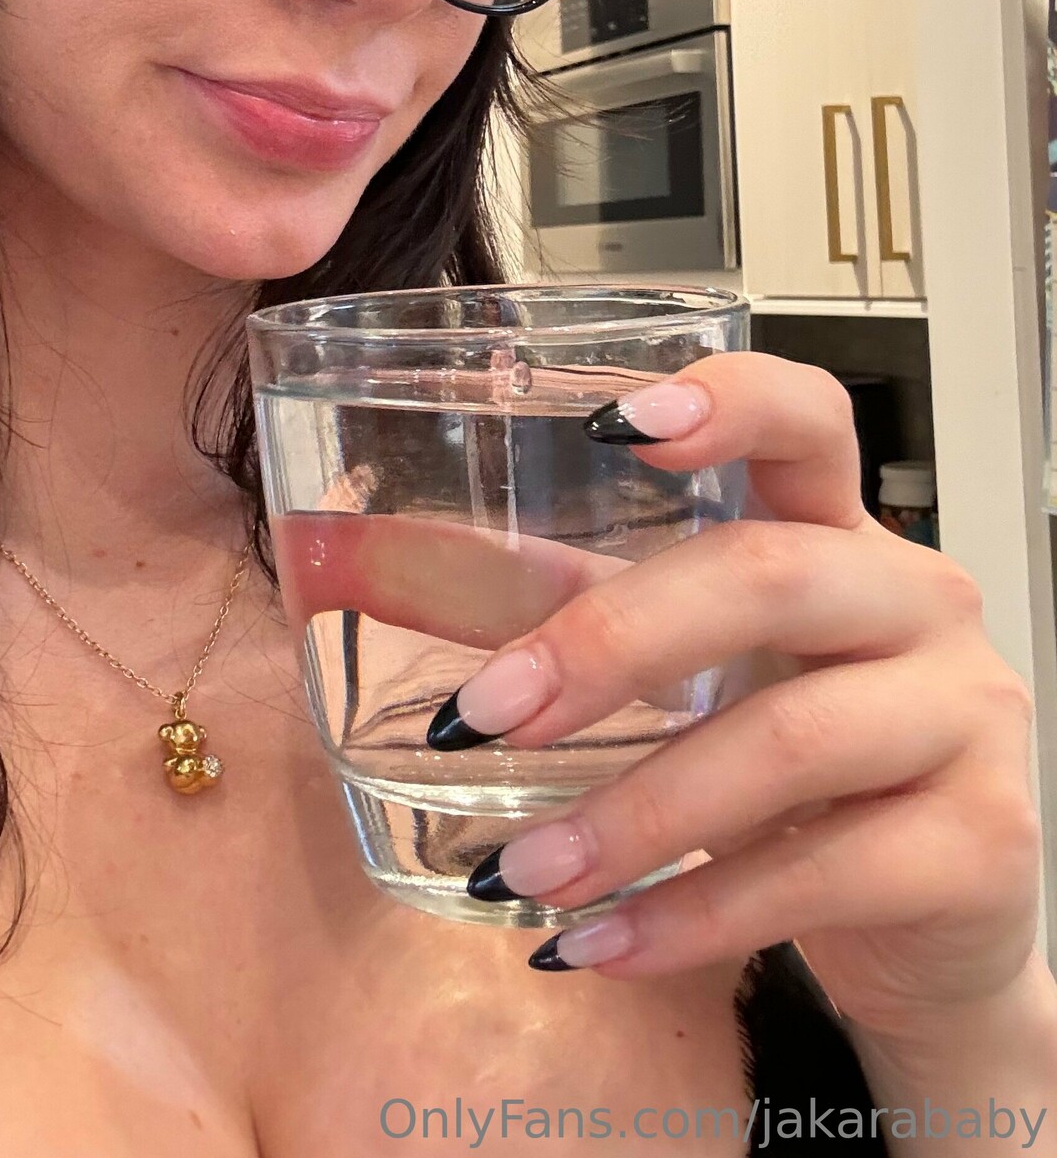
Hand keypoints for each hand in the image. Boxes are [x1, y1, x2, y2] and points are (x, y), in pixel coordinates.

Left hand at [428, 352, 1042, 1038]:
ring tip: (521, 871)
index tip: (614, 421)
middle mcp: (916, 600)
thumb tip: (363, 563)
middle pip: (766, 577)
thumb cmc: (791, 766)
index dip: (727, 402)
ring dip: (632, 813)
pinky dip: (689, 916)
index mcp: (839, 531)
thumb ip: (554, 608)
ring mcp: (964, 716)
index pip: (810, 420)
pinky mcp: (982, 842)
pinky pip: (821, 875)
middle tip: (485, 714)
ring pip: (788, 739)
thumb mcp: (688, 669)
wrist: (930, 929)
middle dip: (609, 644)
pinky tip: (596, 944)